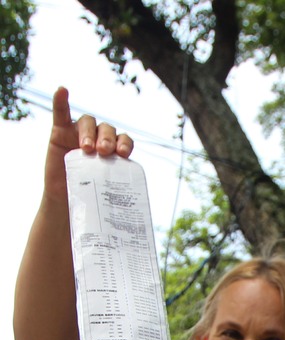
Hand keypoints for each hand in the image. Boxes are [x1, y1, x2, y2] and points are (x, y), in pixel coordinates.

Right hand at [44, 86, 133, 203]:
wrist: (65, 205)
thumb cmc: (90, 199)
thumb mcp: (108, 193)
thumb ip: (120, 190)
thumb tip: (138, 216)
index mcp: (114, 152)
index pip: (124, 140)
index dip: (125, 144)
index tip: (123, 155)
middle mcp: (99, 140)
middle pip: (107, 129)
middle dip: (108, 138)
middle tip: (105, 152)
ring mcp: (79, 134)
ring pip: (89, 122)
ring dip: (90, 132)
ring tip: (87, 148)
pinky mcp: (60, 132)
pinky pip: (60, 112)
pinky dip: (61, 100)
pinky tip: (62, 90)